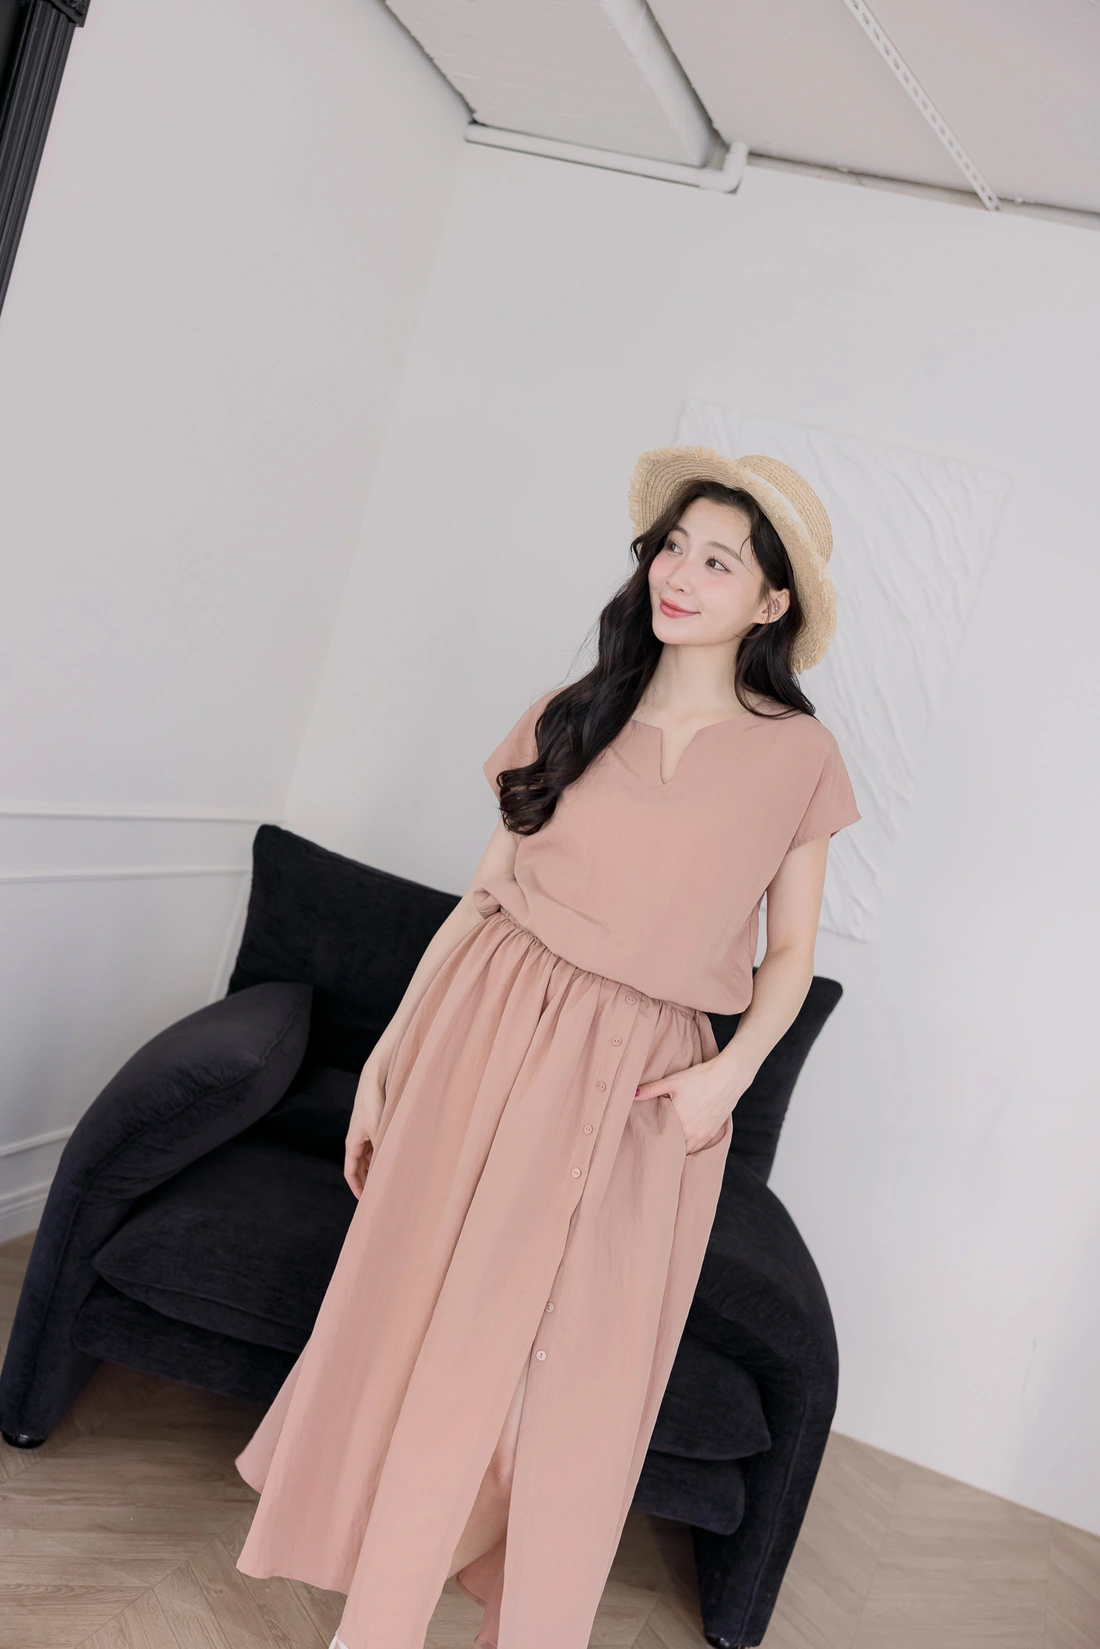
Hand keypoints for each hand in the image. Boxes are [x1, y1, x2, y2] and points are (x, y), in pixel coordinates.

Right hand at [344, 1050, 388, 1198]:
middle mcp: (359, 1140)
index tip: (365, 1203)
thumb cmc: (373, 1102)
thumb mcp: (378, 1129)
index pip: (350, 1172)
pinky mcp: (378, 1124)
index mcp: (353, 1143)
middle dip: (368, 1181)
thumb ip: (381, 1150)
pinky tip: (397, 1160)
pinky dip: (385, 1156)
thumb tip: (386, 1171)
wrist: (376, 1077)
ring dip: (377, 1169)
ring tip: (391, 1182)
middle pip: (361, 1167)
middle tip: (380, 1197)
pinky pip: (379, 1147)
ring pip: (371, 1157)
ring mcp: (368, 1132)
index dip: (356, 1188)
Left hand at [634, 1050, 755, 1153]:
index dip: (651, 1142)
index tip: (642, 1142)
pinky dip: (689, 1149)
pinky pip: (697, 1148)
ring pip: (685, 1150)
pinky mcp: (712, 1133)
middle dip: (663, 1148)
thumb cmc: (701, 1077)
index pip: (660, 1139)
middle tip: (651, 1147)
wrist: (729, 1077)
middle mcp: (691, 1131)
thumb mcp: (673, 1081)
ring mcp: (703, 1134)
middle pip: (672, 1148)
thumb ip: (651, 1089)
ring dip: (676, 1150)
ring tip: (665, 1148)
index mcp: (679, 1120)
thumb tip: (632, 1094)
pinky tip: (682, 1145)